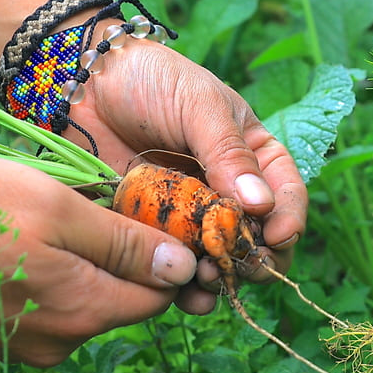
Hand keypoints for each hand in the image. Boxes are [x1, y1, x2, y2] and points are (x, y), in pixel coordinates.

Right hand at [0, 156, 199, 366]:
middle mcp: (60, 344)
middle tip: (91, 205)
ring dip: (78, 266)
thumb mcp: (59, 210)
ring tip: (43, 220)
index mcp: (86, 313)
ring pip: (80, 304)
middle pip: (119, 302)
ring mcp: (23, 348)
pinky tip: (14, 244)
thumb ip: (124, 244)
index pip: (158, 295)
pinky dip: (43, 278)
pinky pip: (41, 309)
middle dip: (119, 258)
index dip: (164, 255)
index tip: (147, 214)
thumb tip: (183, 270)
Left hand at [69, 39, 308, 308]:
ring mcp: (188, 216)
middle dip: (255, 260)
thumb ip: (228, 153)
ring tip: (206, 277)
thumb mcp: (199, 105)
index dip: (288, 219)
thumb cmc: (152, 80)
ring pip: (216, 260)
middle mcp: (225, 192)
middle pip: (256, 239)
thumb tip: (261, 204)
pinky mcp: (151, 231)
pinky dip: (179, 285)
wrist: (85, 84)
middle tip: (243, 267)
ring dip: (219, 277)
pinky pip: (171, 266)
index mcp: (251, 158)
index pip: (285, 195)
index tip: (277, 237)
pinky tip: (180, 291)